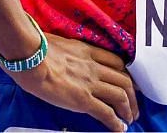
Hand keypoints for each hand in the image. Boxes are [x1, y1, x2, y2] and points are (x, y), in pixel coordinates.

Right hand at [8, 33, 139, 131]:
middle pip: (124, 80)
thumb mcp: (58, 42)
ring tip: (130, 119)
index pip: (117, 62)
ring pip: (120, 96)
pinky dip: (115, 122)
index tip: (131, 83)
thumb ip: (66, 51)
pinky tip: (119, 128)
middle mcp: (94, 67)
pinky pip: (106, 112)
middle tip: (135, 105)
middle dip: (133, 95)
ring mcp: (90, 83)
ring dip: (129, 109)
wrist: (31, 57)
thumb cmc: (35, 48)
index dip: (127, 74)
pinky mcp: (83, 100)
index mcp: (88, 52)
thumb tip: (59, 55)